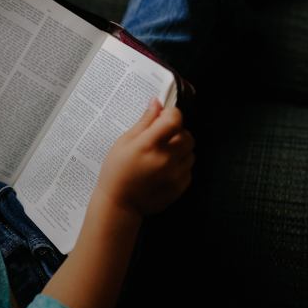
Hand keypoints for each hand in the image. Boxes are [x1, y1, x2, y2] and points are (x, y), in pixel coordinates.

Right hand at [94, 98, 194, 216]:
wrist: (119, 204)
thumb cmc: (117, 171)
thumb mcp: (124, 142)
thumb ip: (144, 122)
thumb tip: (157, 103)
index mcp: (148, 145)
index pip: (174, 119)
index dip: (170, 115)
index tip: (163, 118)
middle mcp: (164, 159)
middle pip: (187, 135)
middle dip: (177, 133)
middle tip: (162, 139)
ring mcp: (174, 175)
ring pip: (190, 152)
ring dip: (180, 150)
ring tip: (162, 156)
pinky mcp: (180, 187)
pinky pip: (189, 169)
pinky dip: (180, 166)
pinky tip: (164, 170)